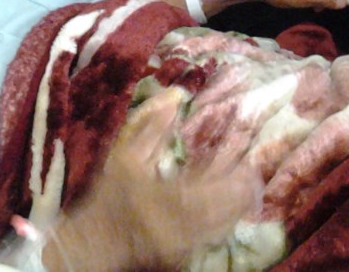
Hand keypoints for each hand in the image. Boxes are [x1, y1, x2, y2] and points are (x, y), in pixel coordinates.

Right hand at [46, 88, 261, 269]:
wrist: (92, 240)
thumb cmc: (109, 196)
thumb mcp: (125, 156)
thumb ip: (151, 126)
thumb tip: (174, 96)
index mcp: (168, 196)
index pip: (212, 187)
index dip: (235, 178)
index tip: (250, 165)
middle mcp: (180, 221)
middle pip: (224, 211)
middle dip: (243, 194)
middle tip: (256, 177)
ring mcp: (182, 240)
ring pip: (220, 226)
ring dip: (236, 208)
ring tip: (249, 191)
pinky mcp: (181, 251)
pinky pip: (210, 236)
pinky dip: (223, 222)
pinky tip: (231, 210)